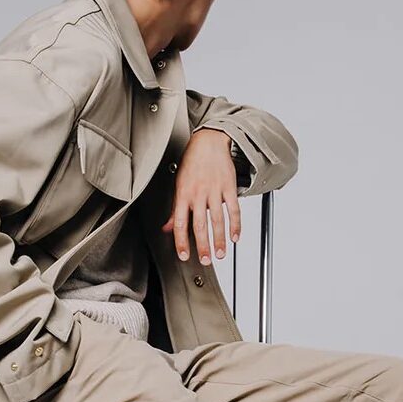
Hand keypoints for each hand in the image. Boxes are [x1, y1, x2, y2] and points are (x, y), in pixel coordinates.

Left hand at [160, 128, 240, 263]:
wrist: (209, 141)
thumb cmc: (192, 162)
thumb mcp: (179, 184)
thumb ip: (175, 209)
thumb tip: (166, 228)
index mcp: (183, 194)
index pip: (180, 223)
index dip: (181, 241)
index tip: (184, 255)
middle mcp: (198, 193)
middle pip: (199, 225)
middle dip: (203, 245)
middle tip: (206, 260)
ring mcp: (214, 190)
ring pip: (217, 220)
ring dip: (219, 239)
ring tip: (220, 254)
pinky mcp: (229, 187)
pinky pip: (234, 209)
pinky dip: (235, 225)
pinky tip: (235, 237)